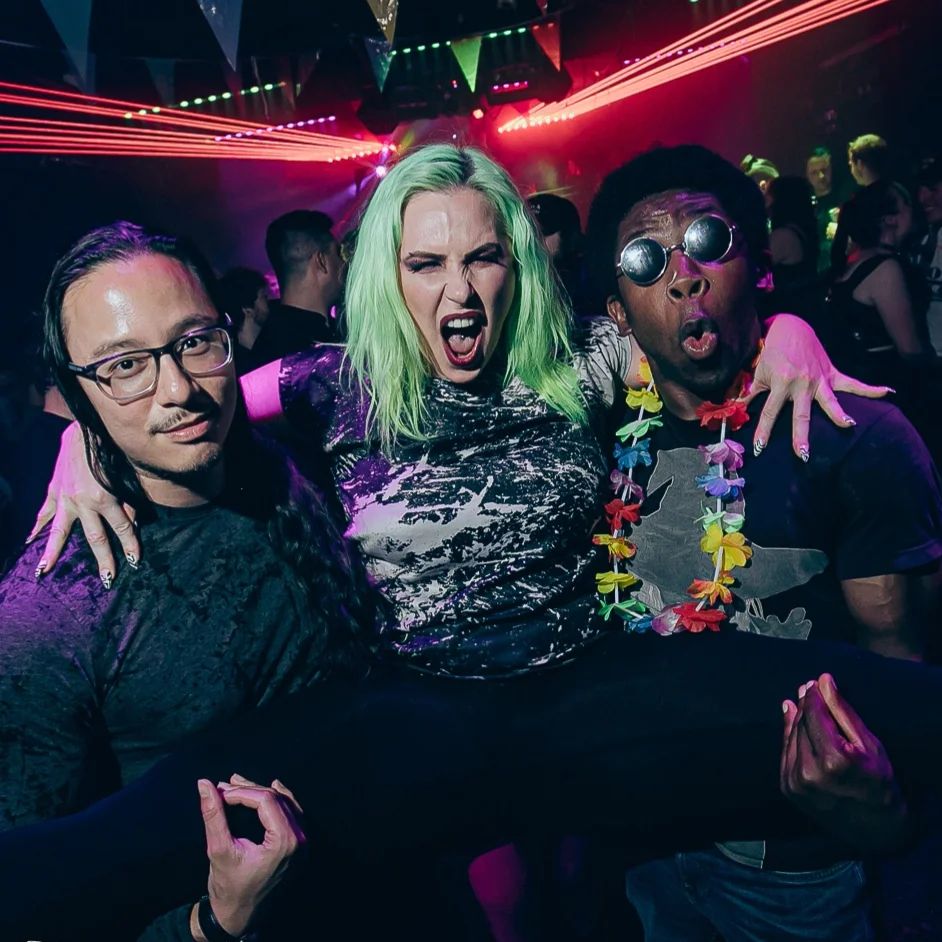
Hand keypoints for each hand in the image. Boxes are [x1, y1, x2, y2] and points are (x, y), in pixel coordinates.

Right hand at [28, 421, 139, 580]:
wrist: (85, 431)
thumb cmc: (111, 453)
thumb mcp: (126, 478)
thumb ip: (129, 503)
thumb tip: (131, 525)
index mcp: (105, 498)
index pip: (122, 528)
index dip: (130, 546)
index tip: (135, 562)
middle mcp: (84, 502)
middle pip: (95, 538)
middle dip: (103, 559)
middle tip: (107, 580)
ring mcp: (65, 498)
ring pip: (60, 532)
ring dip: (53, 553)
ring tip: (43, 572)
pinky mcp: (53, 491)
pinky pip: (44, 513)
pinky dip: (36, 527)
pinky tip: (30, 541)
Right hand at [196, 773, 305, 936]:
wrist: (240, 917)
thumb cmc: (229, 887)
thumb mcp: (218, 850)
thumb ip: (213, 815)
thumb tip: (204, 784)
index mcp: (284, 841)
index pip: (265, 800)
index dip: (241, 792)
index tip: (220, 791)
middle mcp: (300, 839)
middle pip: (276, 799)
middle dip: (249, 789)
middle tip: (225, 785)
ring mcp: (303, 844)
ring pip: (286, 803)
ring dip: (262, 792)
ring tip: (238, 784)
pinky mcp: (300, 847)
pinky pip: (293, 814)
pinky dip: (279, 801)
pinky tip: (270, 789)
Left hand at [745, 314, 889, 459]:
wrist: (791, 328)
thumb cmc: (772, 352)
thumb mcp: (758, 372)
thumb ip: (750, 393)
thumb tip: (736, 411)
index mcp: (781, 383)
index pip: (770, 412)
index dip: (763, 431)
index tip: (758, 449)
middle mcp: (802, 384)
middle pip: (801, 414)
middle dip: (801, 435)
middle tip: (803, 454)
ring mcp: (819, 379)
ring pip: (830, 401)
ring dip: (839, 415)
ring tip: (849, 426)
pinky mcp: (832, 374)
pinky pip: (853, 383)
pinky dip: (870, 389)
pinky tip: (888, 392)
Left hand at [780, 674, 908, 851]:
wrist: (874, 829)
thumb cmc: (879, 783)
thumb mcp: (869, 744)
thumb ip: (842, 712)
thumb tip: (823, 681)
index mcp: (834, 760)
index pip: (815, 714)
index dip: (814, 695)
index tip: (815, 680)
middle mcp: (810, 772)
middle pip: (801, 724)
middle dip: (805, 704)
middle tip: (808, 686)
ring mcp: (795, 782)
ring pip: (791, 737)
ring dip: (795, 717)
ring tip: (799, 700)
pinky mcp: (787, 788)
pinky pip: (785, 752)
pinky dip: (789, 735)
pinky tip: (791, 718)